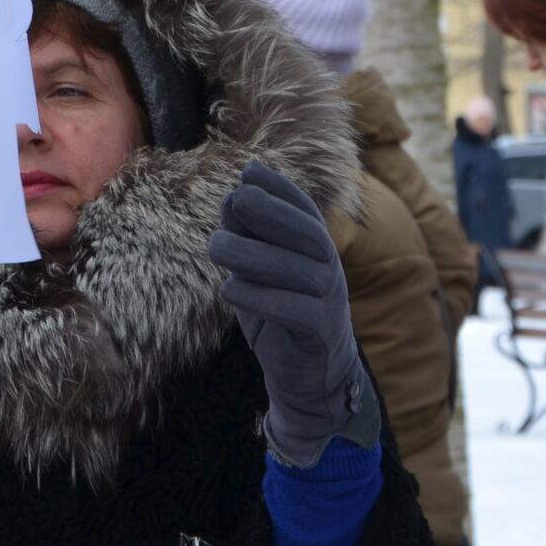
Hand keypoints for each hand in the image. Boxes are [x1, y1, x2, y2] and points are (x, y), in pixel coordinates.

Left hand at [210, 161, 372, 465]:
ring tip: (216, 246)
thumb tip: (231, 198)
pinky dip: (260, 297)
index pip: (305, 209)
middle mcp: (328, 268)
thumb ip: (250, 237)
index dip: (281, 188)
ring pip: (298, 269)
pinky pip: (294, 310)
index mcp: (316, 248)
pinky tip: (230, 289)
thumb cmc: (280, 310)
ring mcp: (329, 300)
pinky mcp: (318, 333)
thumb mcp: (262, 270)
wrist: (310, 375)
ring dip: (254, 253)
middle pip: (308, 233)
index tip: (249, 170)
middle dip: (272, 211)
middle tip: (235, 200)